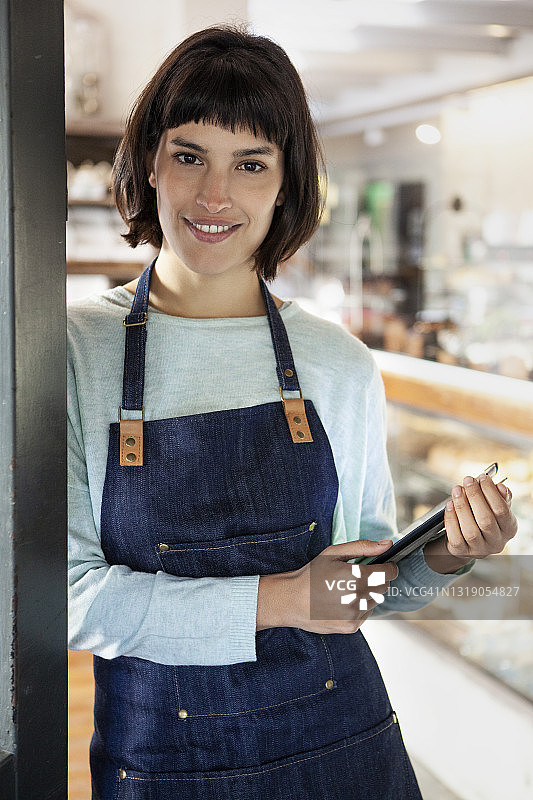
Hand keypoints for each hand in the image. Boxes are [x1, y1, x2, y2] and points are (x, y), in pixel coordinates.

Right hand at [257, 539, 397, 633]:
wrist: (292, 600)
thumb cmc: (312, 575)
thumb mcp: (334, 553)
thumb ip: (363, 547)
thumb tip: (387, 544)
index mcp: (357, 576)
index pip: (389, 573)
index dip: (388, 567)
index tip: (383, 566)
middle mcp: (359, 597)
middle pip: (383, 587)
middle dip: (375, 580)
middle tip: (356, 577)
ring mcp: (356, 614)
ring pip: (375, 601)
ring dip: (367, 594)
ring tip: (346, 590)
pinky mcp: (351, 626)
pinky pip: (366, 614)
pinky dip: (359, 607)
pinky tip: (342, 602)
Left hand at [443, 472, 517, 560]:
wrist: (467, 540)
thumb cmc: (482, 517)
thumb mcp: (493, 507)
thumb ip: (499, 496)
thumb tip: (499, 486)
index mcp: (508, 528)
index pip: (502, 510)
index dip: (491, 492)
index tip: (482, 477)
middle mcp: (496, 542)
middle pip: (486, 519)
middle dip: (475, 496)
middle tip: (467, 480)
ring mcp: (479, 549)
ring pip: (470, 530)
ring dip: (462, 506)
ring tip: (456, 490)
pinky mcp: (461, 552)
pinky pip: (455, 537)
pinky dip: (451, 519)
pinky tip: (449, 505)